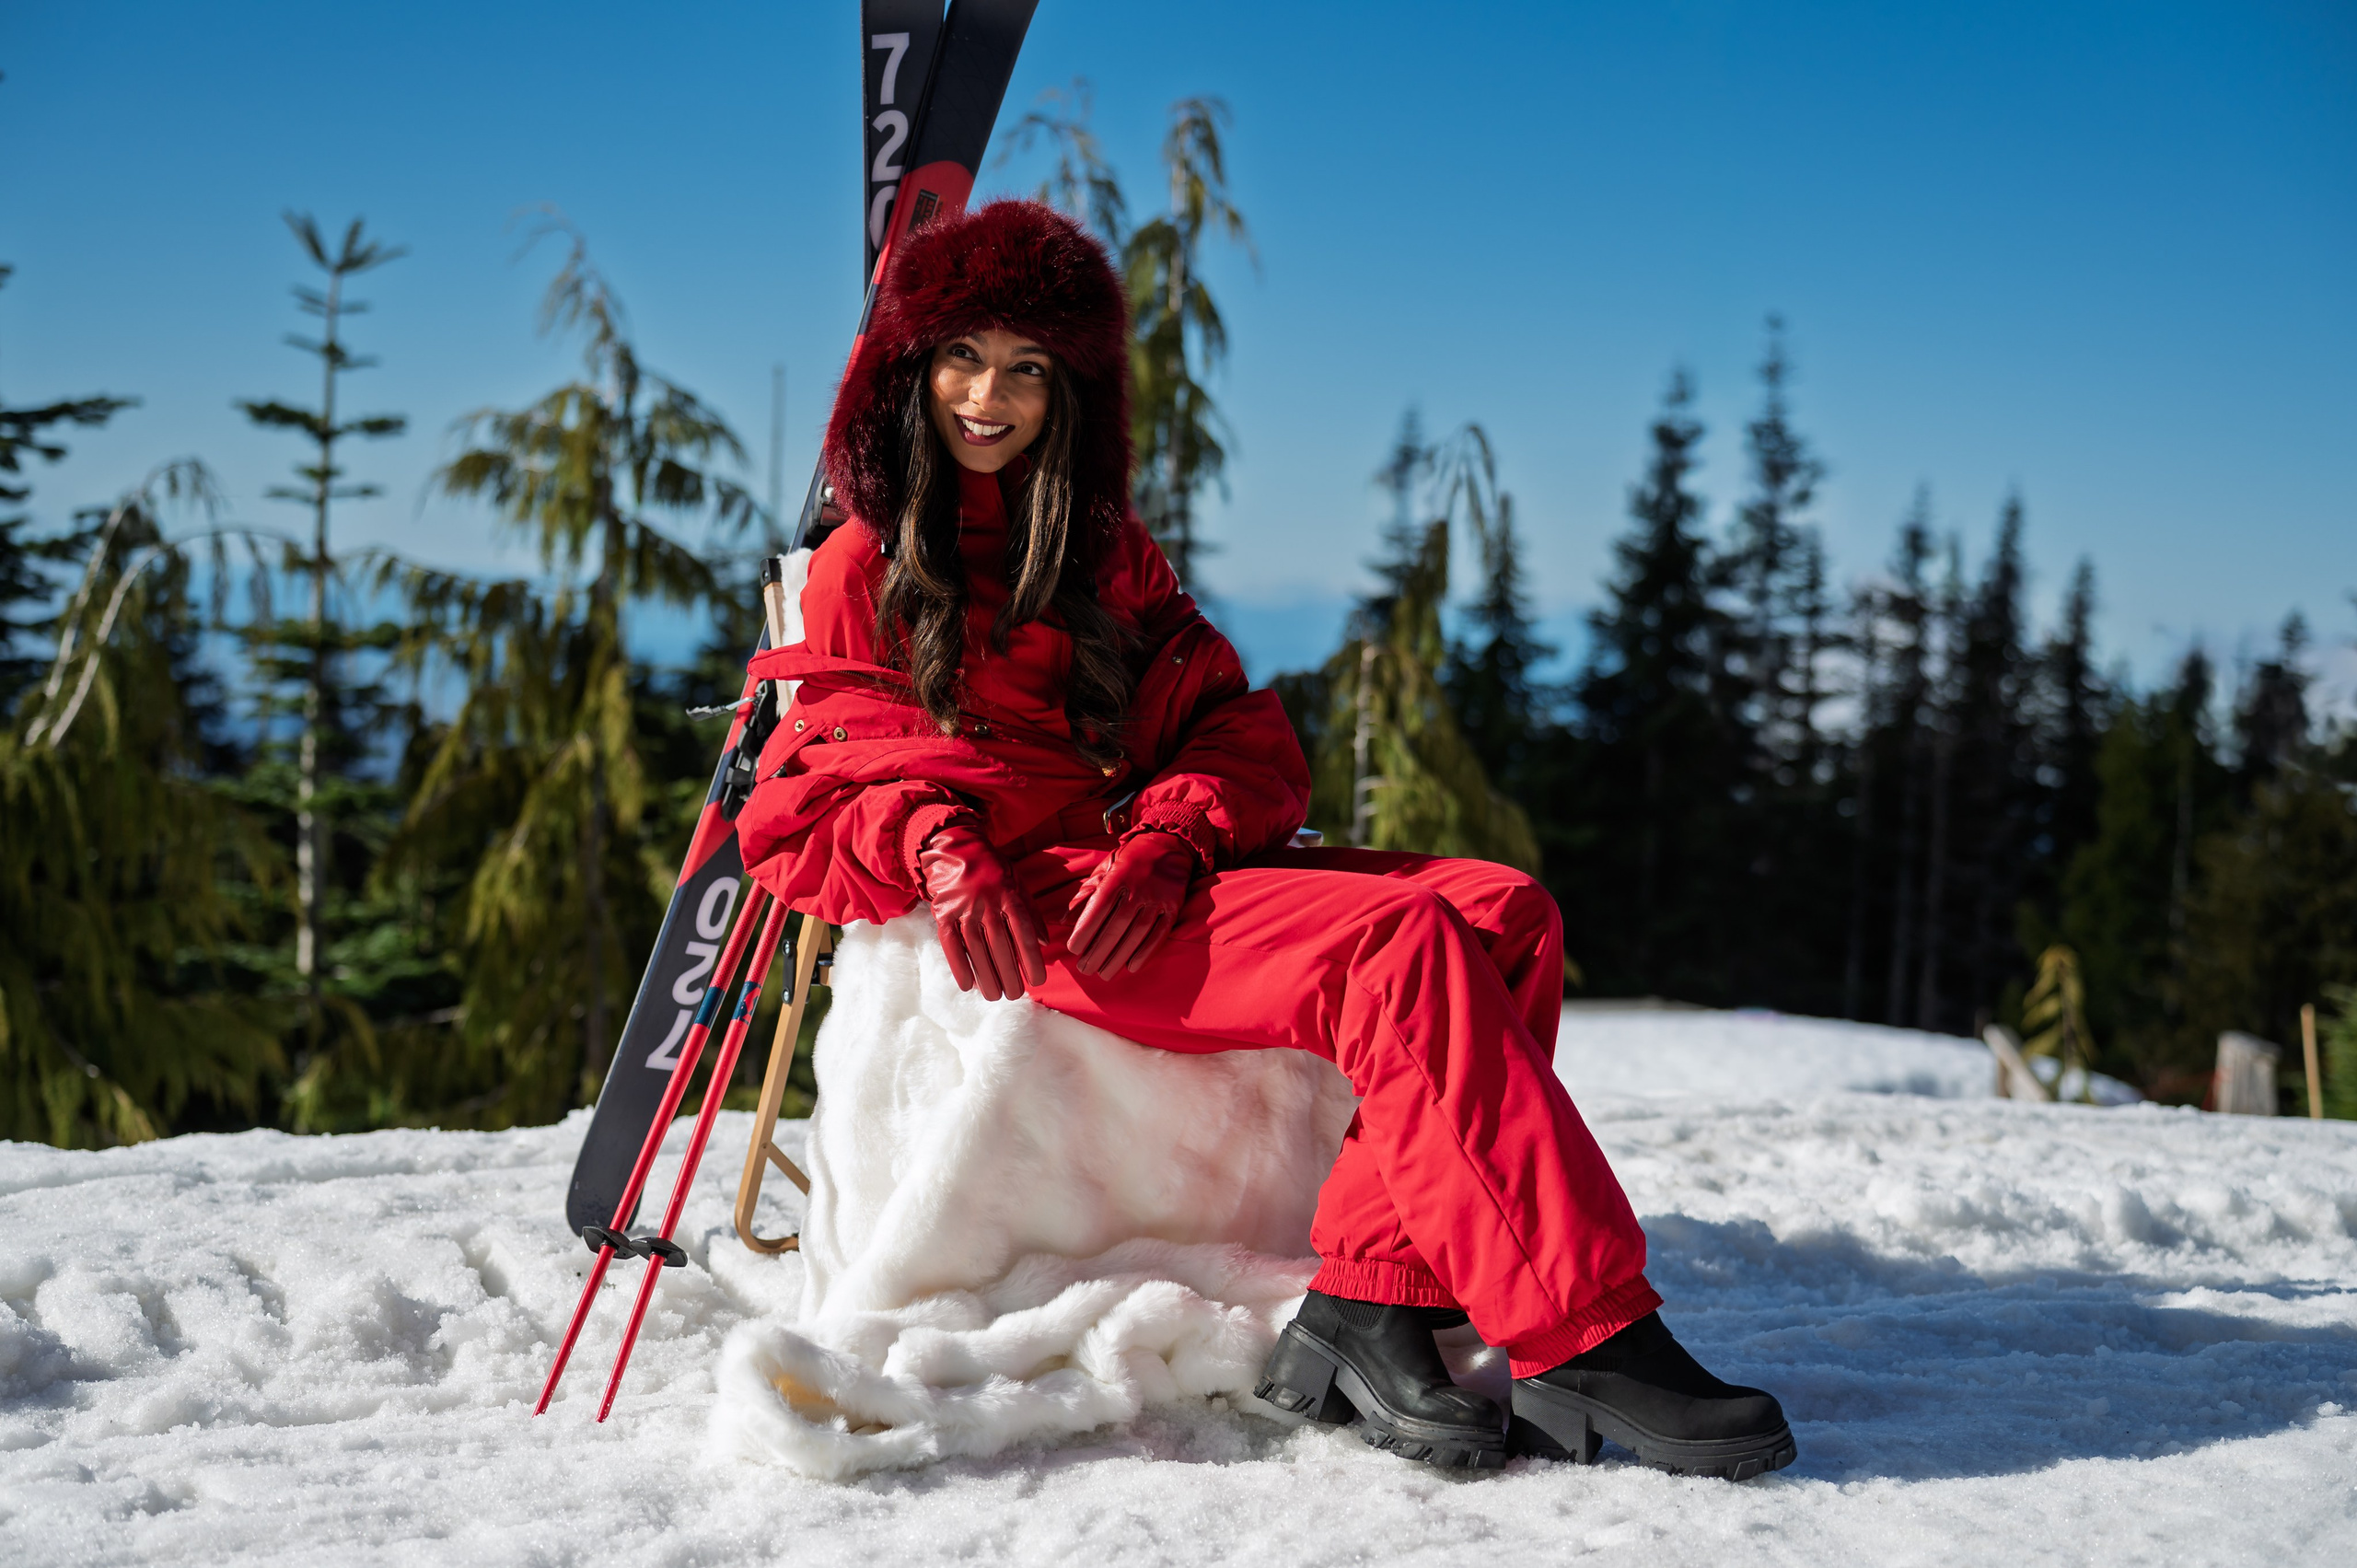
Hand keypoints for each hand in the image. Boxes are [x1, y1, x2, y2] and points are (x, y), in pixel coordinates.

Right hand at [917, 822, 1046, 999]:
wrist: (956, 847)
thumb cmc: (992, 869)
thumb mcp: (1017, 882)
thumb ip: (1031, 911)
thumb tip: (1044, 941)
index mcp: (1009, 895)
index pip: (1023, 932)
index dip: (1031, 959)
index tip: (1038, 981)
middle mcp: (987, 902)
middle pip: (999, 945)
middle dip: (1008, 974)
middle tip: (1015, 995)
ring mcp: (963, 907)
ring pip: (975, 948)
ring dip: (985, 975)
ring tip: (994, 996)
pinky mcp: (943, 912)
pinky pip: (950, 943)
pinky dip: (958, 966)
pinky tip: (967, 985)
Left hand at [1066, 831, 1196, 975]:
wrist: (1169, 844)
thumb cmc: (1130, 860)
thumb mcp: (1106, 868)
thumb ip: (1087, 893)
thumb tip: (1065, 918)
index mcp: (1119, 876)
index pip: (1099, 907)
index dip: (1086, 930)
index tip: (1073, 949)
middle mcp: (1139, 887)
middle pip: (1116, 925)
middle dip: (1099, 950)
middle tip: (1085, 968)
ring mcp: (1158, 898)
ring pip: (1137, 933)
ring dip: (1119, 956)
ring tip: (1104, 973)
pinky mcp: (1173, 907)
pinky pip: (1159, 934)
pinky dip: (1146, 952)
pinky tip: (1131, 967)